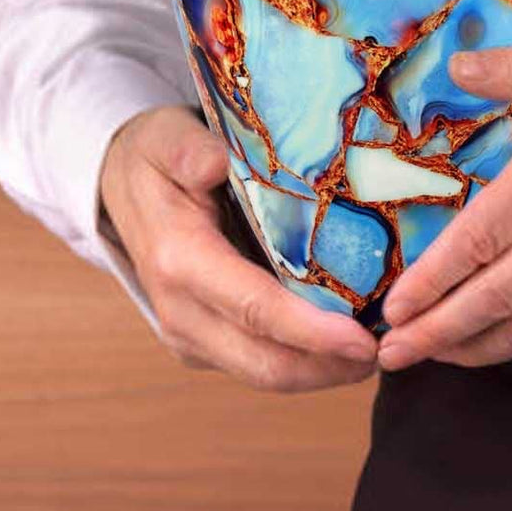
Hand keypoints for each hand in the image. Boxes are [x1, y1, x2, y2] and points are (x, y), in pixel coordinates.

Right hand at [100, 105, 377, 390]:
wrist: (121, 186)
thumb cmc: (155, 157)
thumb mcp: (166, 137)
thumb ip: (188, 150)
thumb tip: (212, 163)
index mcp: (180, 263)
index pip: (255, 310)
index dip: (312, 332)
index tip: (363, 340)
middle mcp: (182, 312)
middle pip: (266, 363)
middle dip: (330, 367)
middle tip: (390, 350)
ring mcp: (190, 334)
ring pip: (265, 373)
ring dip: (323, 371)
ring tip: (379, 350)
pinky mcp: (203, 342)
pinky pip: (258, 362)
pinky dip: (305, 361)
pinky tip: (345, 343)